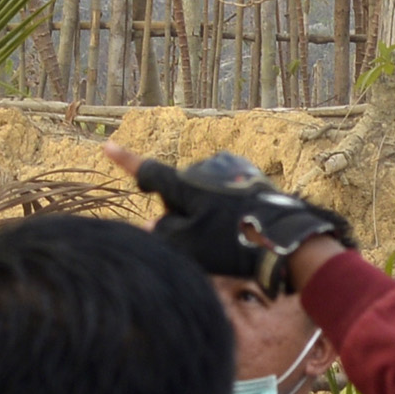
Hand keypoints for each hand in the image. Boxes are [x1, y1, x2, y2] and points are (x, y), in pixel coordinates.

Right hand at [108, 144, 351, 292]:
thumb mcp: (189, 246)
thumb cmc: (232, 243)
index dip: (126, 161)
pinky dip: (222, 207)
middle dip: (178, 211)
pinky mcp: (248, 176)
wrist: (287, 237)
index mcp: (187, 183)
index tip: (108, 147)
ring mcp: (229, 169)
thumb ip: (163, 232)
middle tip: (199, 238)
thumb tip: (150, 224)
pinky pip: (222, 192)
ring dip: (202, 211)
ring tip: (225, 236)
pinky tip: (239, 226)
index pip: (149, 171)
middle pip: (177, 191)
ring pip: (200, 193)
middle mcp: (205, 168)